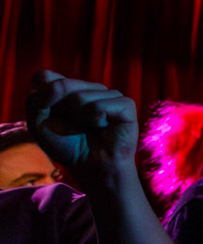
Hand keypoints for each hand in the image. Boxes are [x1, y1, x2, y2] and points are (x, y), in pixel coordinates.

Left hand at [24, 71, 139, 186]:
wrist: (92, 167)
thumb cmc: (66, 145)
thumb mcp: (38, 123)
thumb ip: (36, 100)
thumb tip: (59, 85)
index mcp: (67, 88)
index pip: (44, 76)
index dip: (41, 96)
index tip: (47, 114)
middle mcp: (88, 87)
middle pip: (62, 85)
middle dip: (61, 110)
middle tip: (73, 125)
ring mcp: (108, 94)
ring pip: (81, 97)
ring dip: (79, 118)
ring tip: (89, 128)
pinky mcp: (125, 104)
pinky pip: (100, 106)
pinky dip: (96, 120)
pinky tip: (103, 127)